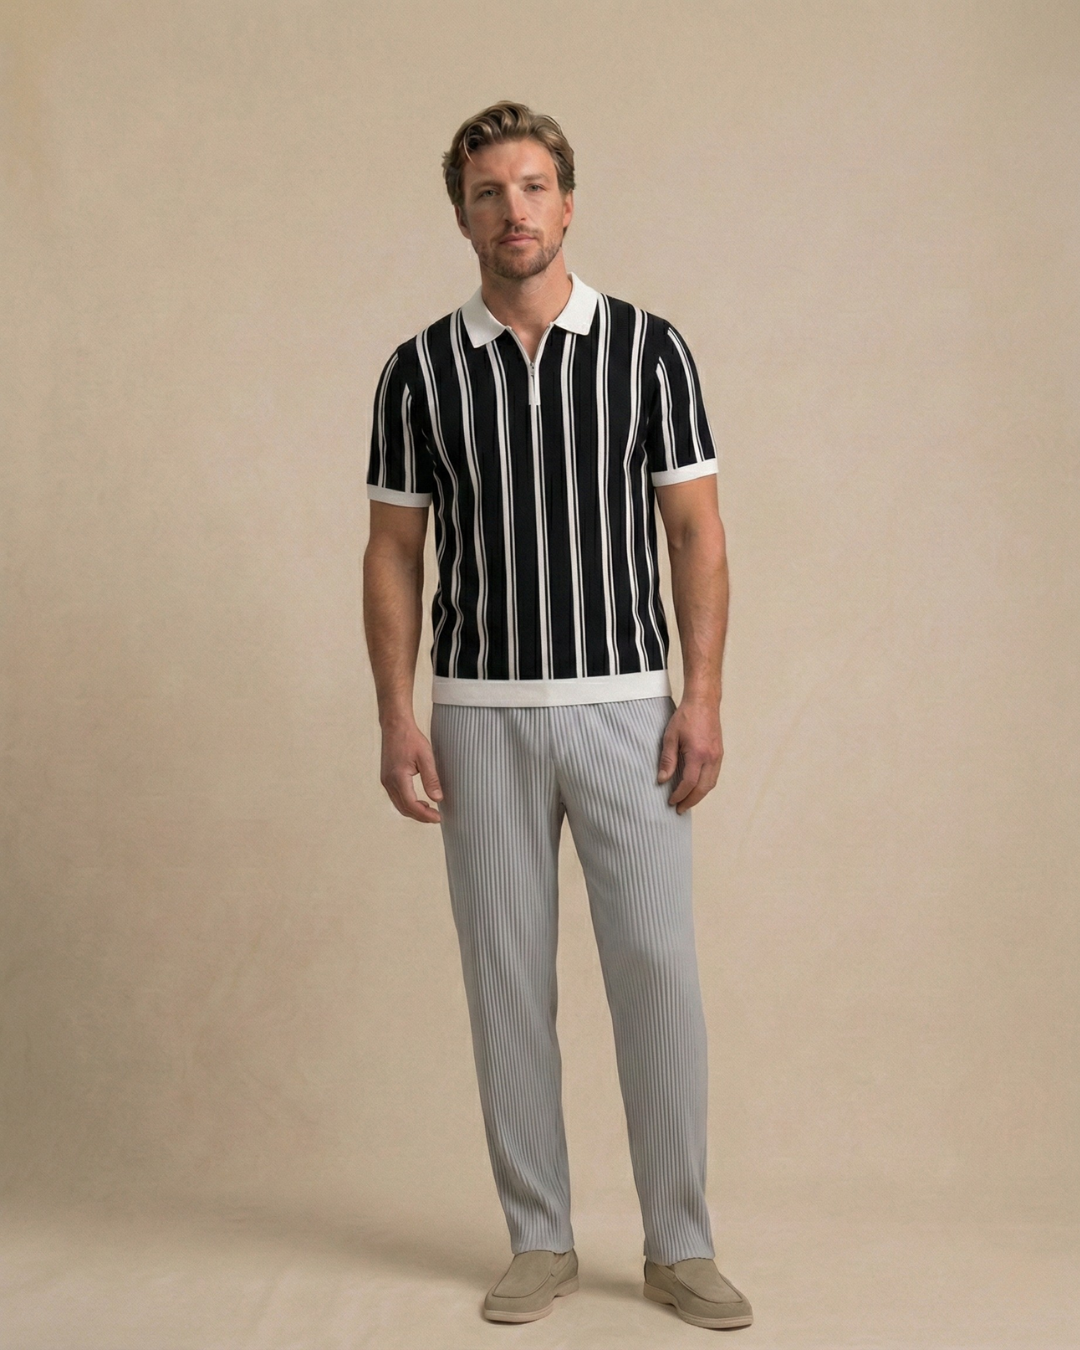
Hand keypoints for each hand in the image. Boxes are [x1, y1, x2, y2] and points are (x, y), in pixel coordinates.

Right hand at [380, 718, 443, 822]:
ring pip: (399, 805)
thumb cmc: (410, 738)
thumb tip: (438, 798)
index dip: (425, 814)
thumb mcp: (425, 757)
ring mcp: (386, 781)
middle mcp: (389, 782)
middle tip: (436, 818)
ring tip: (430, 811)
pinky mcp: (386, 778)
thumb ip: (431, 779)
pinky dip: (407, 804)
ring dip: (414, 811)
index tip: (438, 818)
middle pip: (404, 808)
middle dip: (420, 816)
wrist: (395, 726)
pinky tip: (419, 801)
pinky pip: (396, 797)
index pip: (411, 805)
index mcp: (398, 777)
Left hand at [657, 699, 722, 813]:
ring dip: (700, 795)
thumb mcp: (670, 737)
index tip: (671, 801)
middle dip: (691, 801)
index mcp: (698, 754)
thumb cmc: (685, 717)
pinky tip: (697, 787)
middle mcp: (711, 757)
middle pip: (703, 788)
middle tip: (680, 809)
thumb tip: (662, 780)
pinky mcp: (720, 753)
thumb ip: (667, 760)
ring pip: (711, 783)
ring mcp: (718, 756)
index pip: (689, 783)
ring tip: (687, 801)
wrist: (704, 702)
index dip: (679, 795)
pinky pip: (714, 775)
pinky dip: (705, 785)